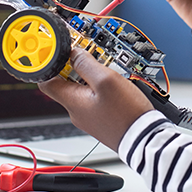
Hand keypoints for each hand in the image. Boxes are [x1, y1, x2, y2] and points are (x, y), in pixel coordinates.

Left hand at [37, 48, 152, 151]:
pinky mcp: (101, 120)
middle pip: (65, 83)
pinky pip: (94, 99)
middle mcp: (77, 111)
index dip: (49, 64)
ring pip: (82, 90)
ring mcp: (89, 117)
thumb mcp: (106, 80)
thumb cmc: (126, 114)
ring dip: (91, 77)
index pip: (46, 81)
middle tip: (91, 56)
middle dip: (76, 67)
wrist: (145, 138)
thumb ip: (86, 64)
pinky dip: (100, 88)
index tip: (58, 52)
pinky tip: (115, 84)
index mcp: (72, 102)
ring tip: (108, 69)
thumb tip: (74, 54)